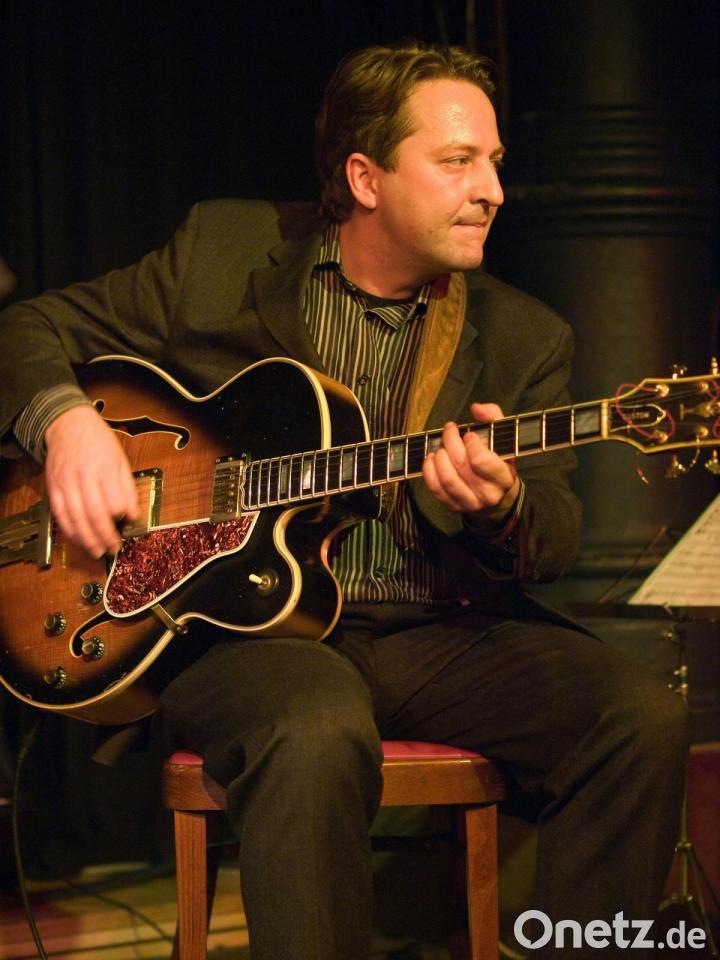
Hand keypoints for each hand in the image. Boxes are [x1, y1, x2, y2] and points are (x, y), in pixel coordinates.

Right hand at [45, 405, 138, 557]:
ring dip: (87, 539)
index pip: (115, 502)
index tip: (128, 524)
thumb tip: (134, 515)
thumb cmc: (98, 441)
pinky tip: (79, 540)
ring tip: (97, 551)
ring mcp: (66, 483)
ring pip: (76, 518)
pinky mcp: (53, 488)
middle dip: (105, 536)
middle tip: (113, 549)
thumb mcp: (121, 460)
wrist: (68, 425)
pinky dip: (70, 531)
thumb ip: (128, 488)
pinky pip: (60, 515)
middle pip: (95, 515)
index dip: (122, 517)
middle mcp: (84, 477)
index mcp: (105, 469)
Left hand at [422, 402, 519, 514]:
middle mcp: (488, 494)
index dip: (471, 443)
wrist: (499, 499)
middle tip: (449, 430)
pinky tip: (431, 460)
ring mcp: (470, 503)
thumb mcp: (503, 440)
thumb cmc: (499, 463)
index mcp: (503, 478)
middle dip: (451, 442)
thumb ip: (494, 418)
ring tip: (440, 447)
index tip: (469, 435)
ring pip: (447, 479)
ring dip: (439, 458)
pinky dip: (429, 472)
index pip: (480, 459)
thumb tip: (476, 408)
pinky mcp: (454, 507)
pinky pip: (436, 490)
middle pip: (461, 465)